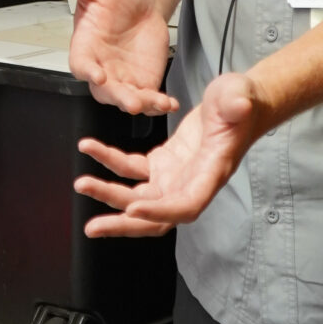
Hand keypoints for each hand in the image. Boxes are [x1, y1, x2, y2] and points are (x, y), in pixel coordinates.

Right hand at [36, 0, 176, 115]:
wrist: (141, 0)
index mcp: (85, 47)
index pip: (81, 64)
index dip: (88, 72)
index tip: (97, 76)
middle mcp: (101, 67)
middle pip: (104, 91)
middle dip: (118, 97)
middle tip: (131, 101)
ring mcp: (122, 78)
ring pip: (127, 99)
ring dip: (141, 104)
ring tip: (157, 103)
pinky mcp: (143, 82)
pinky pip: (149, 99)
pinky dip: (159, 104)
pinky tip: (169, 103)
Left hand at [75, 69, 265, 236]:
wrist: (236, 102)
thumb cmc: (241, 101)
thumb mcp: (239, 96)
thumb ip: (237, 103)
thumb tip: (240, 105)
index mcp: (210, 174)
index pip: (185, 206)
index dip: (159, 212)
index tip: (133, 209)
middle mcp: (189, 183)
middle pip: (155, 217)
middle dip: (123, 223)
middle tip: (93, 227)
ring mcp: (173, 176)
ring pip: (138, 199)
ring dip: (109, 196)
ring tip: (82, 185)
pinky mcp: (161, 164)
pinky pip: (130, 169)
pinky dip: (109, 161)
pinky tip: (90, 148)